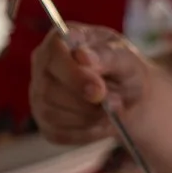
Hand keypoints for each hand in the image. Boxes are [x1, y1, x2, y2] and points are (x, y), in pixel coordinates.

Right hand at [29, 23, 151, 144]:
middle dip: (85, 101)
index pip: (53, 51)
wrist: (131, 97)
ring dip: (89, 117)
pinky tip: (102, 122)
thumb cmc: (126, 70)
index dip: (74, 74)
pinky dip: (87, 133)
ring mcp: (40, 94)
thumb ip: (108, 56)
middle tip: (115, 103)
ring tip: (112, 110)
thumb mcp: (127, 59)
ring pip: (52, 112)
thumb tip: (82, 56)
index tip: (98, 90)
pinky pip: (59, 133)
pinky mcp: (45, 122)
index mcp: (62, 39)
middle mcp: (43, 65)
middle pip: (48, 87)